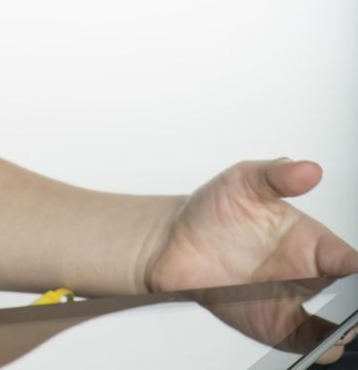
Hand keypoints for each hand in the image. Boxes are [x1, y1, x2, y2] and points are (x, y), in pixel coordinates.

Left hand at [143, 159, 357, 364]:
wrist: (175, 241)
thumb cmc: (214, 209)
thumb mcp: (243, 181)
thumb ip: (277, 175)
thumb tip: (307, 169)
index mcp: (312, 241)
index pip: (350, 258)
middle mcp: (310, 274)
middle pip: (353, 295)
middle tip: (357, 304)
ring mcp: (296, 302)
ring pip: (340, 325)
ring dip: (348, 328)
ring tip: (347, 326)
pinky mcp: (278, 326)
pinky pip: (311, 343)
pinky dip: (324, 347)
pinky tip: (327, 343)